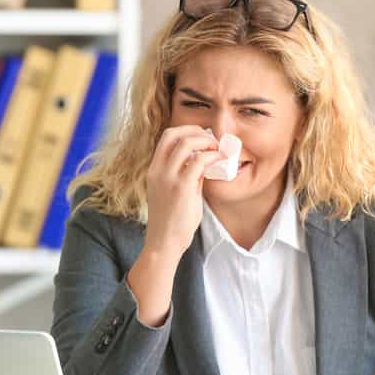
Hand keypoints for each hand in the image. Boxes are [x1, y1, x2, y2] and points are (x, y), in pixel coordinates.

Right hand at [144, 125, 223, 258]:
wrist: (163, 243)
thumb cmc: (171, 222)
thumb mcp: (175, 193)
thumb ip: (187, 177)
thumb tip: (203, 164)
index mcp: (154, 170)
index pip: (166, 137)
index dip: (186, 131)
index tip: (203, 138)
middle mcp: (158, 170)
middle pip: (173, 133)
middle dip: (196, 131)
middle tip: (213, 140)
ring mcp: (168, 177)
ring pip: (186, 142)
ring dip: (206, 141)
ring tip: (218, 149)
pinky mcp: (181, 187)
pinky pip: (199, 161)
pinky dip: (212, 156)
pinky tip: (220, 161)